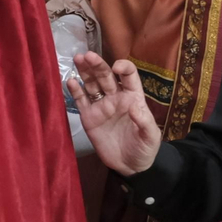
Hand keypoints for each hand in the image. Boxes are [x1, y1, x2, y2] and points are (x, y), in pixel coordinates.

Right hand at [67, 52, 162, 175]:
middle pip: (105, 76)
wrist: (130, 166)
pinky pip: (81, 100)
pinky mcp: (88, 117)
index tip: (116, 68)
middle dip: (97, 65)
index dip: (123, 68)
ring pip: (91, 84)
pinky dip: (75, 90)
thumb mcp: (150, 136)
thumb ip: (144, 121)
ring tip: (77, 59)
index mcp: (132, 98)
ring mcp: (101, 106)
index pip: (128, 76)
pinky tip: (70, 81)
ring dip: (85, 71)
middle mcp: (115, 98)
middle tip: (87, 55)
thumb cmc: (144, 148)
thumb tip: (134, 105)